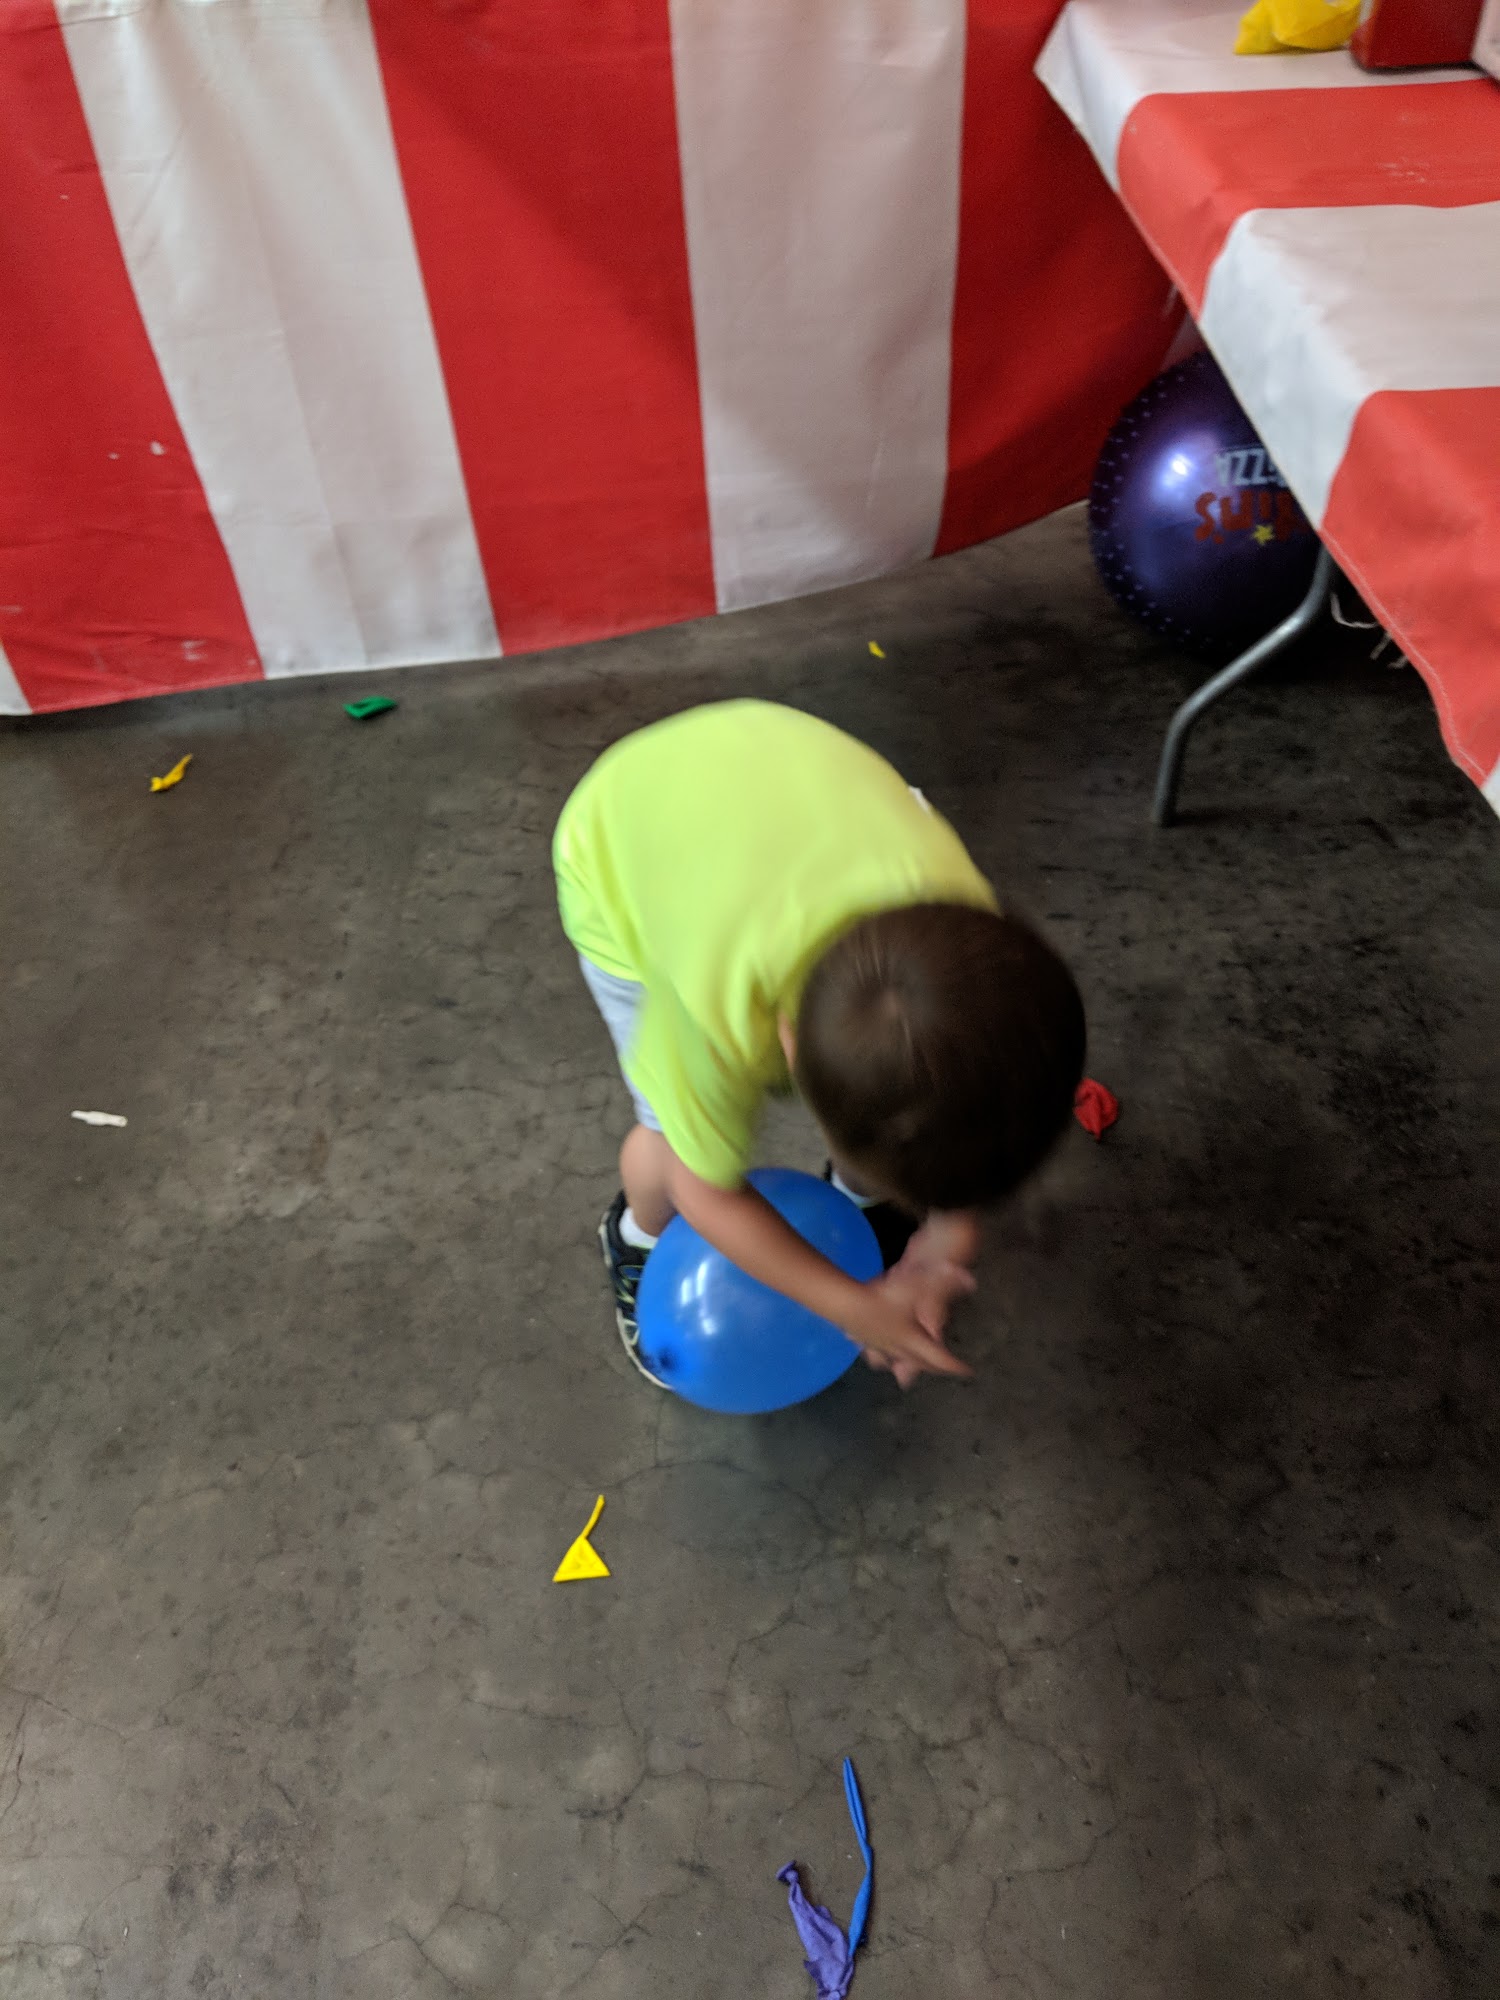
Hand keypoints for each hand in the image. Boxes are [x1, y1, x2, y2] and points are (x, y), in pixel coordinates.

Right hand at [847, 1263, 974, 1385]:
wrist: (845, 1303)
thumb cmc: (884, 1298)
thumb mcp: (918, 1285)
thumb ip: (945, 1281)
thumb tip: (971, 1281)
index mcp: (915, 1341)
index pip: (940, 1358)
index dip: (955, 1366)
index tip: (967, 1372)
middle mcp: (898, 1349)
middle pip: (920, 1364)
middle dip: (934, 1368)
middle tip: (946, 1369)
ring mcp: (877, 1346)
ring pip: (894, 1363)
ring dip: (903, 1368)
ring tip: (906, 1375)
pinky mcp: (862, 1339)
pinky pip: (872, 1353)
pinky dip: (877, 1357)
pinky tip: (874, 1354)